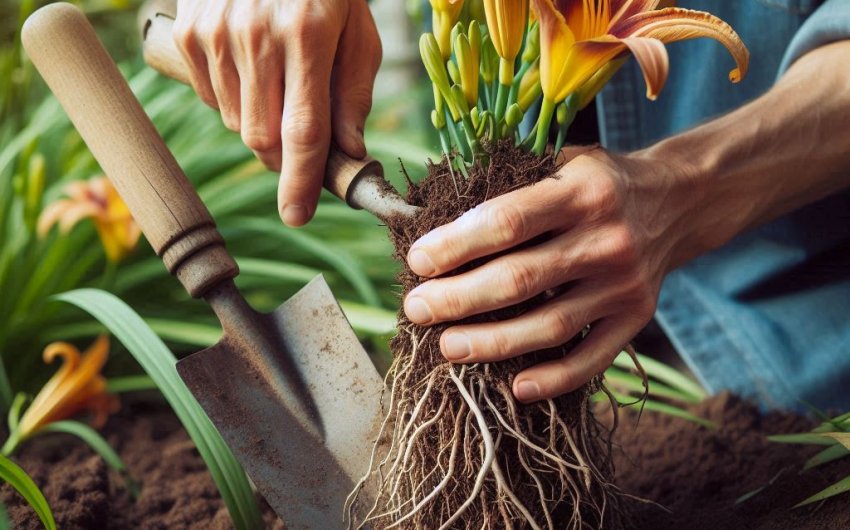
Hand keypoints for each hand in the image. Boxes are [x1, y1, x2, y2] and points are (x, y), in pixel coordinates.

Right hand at [172, 0, 381, 225]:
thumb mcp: (357, 28)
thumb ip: (354, 92)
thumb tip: (351, 151)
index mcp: (308, 36)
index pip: (303, 131)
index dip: (301, 182)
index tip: (298, 214)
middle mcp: (256, 37)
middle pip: (264, 139)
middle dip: (286, 159)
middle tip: (304, 146)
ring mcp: (216, 35)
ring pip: (238, 124)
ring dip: (263, 128)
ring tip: (280, 86)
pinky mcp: (189, 34)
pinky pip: (213, 100)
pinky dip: (237, 103)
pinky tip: (253, 70)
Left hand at [403, 148, 701, 402]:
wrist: (676, 201)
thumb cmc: (598, 181)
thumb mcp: (561, 161)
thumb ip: (509, 183)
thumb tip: (432, 214)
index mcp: (580, 191)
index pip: (506, 222)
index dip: (455, 245)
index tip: (416, 261)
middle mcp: (606, 238)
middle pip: (519, 279)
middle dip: (458, 299)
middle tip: (416, 310)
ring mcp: (624, 284)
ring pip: (550, 326)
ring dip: (492, 343)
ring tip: (447, 348)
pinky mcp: (637, 317)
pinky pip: (593, 358)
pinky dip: (555, 378)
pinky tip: (516, 388)